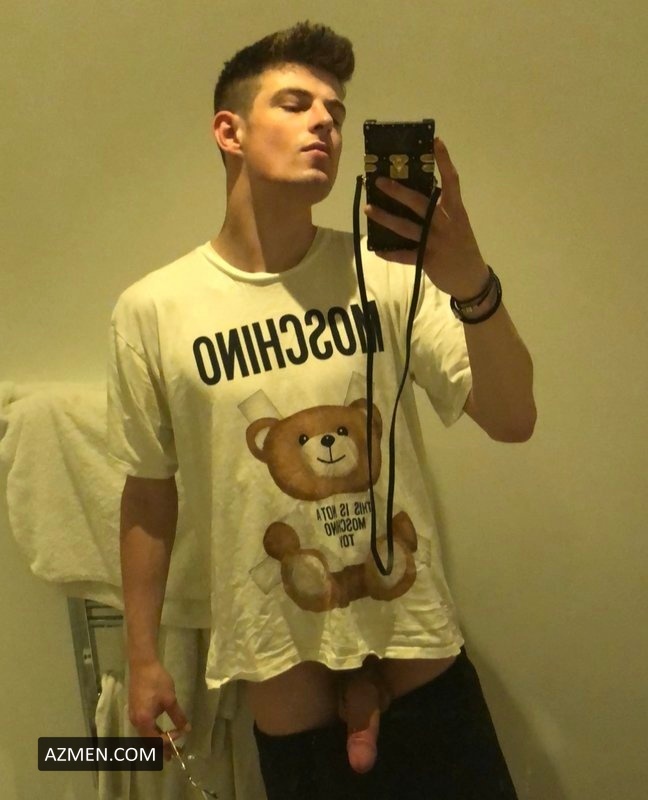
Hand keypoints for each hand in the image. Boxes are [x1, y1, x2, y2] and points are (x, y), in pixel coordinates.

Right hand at [128, 660, 190, 759]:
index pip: (156, 740)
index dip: (169, 741)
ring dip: (157, 741)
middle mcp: (136, 722)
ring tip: (169, 747)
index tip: (182, 734)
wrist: (142, 665)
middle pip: (148, 741)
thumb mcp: (170, 699)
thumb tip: (187, 729)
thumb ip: (178, 716)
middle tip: (174, 756)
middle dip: (161, 748)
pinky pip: (143, 728)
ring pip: (145, 735)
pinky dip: (153, 733)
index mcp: (143, 721)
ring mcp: (133, 716)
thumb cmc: (157, 681)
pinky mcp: (135, 710)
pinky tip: (160, 732)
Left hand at [364, 137, 489, 299]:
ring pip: (407, 227)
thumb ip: (441, 210)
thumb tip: (416, 194)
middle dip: (398, 191)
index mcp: (456, 211)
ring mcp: (436, 242)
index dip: (445, 162)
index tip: (436, 142)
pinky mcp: (428, 260)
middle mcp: (446, 224)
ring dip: (386, 218)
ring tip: (369, 208)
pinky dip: (390, 253)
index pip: (452, 182)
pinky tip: (377, 250)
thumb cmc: (462, 247)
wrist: (472, 279)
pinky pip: (405, 255)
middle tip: (379, 181)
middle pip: (420, 203)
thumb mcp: (458, 224)